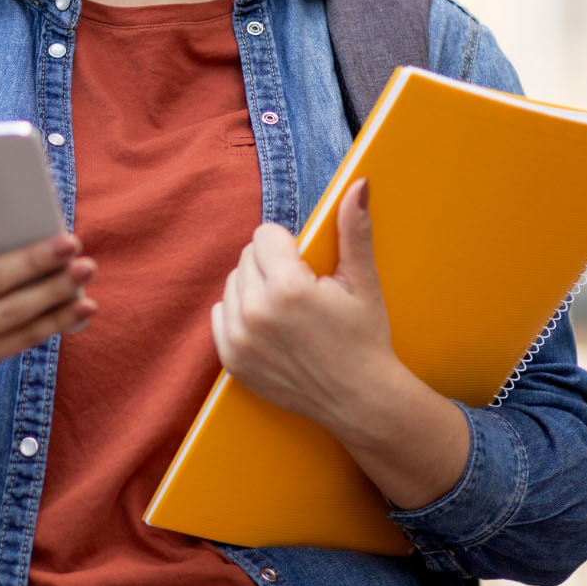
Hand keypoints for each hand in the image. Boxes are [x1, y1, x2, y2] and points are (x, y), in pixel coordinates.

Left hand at [211, 179, 469, 508]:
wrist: (361, 401)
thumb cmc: (365, 338)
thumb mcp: (363, 282)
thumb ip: (353, 229)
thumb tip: (358, 184)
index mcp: (287, 287)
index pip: (266, 234)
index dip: (290, 246)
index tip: (309, 268)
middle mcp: (255, 312)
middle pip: (248, 256)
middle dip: (272, 265)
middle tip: (303, 292)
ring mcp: (239, 339)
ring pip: (234, 282)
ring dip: (255, 288)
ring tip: (288, 310)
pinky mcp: (230, 360)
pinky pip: (220, 313)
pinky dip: (240, 314)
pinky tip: (270, 327)